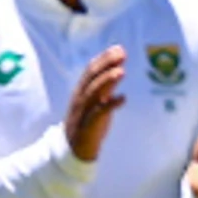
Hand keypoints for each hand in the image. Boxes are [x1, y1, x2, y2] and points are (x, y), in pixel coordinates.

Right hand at [62, 44, 126, 162]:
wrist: (74, 148)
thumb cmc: (88, 122)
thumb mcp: (96, 101)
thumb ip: (106, 86)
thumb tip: (118, 69)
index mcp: (80, 92)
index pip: (90, 70)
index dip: (104, 59)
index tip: (118, 49)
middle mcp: (80, 99)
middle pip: (91, 77)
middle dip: (106, 64)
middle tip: (121, 54)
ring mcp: (83, 111)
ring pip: (93, 92)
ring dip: (107, 81)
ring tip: (121, 71)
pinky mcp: (89, 125)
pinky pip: (99, 113)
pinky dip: (111, 105)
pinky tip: (123, 98)